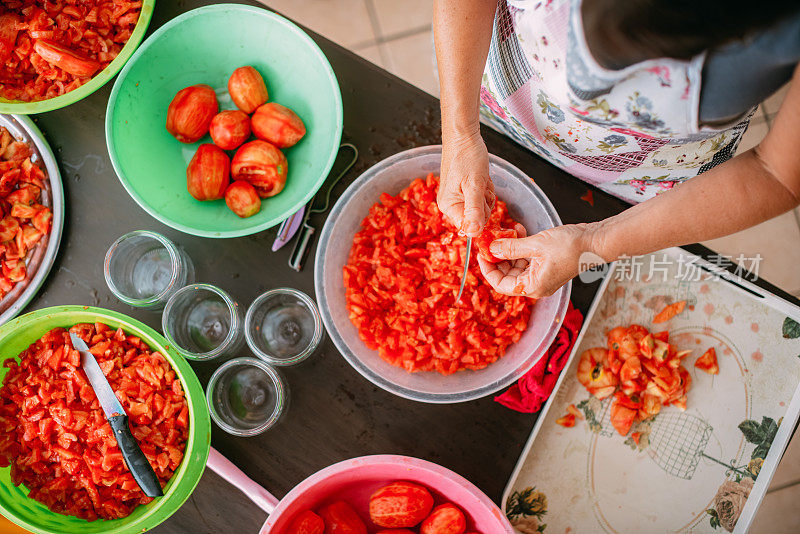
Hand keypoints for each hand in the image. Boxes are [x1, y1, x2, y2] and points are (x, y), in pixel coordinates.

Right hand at [438, 131, 494, 236]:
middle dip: (484, 204)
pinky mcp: (464, 190)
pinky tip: (481, 178)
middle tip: (482, 187)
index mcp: (448, 206)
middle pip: (476, 219)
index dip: (480, 218)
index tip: (482, 200)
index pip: (468, 227)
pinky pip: (479, 199)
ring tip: (481, 180)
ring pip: (480, 208)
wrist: (464, 136)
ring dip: (486, 195)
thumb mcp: (474, 185)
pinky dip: (484, 189)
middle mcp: (450, 204)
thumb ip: (474, 210)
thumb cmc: (467, 157)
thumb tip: (473, 234)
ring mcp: (457, 197)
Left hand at [478, 223, 598, 297]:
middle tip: (491, 240)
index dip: (488, 270)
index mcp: (533, 286)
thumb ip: (511, 248)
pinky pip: (527, 258)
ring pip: (516, 265)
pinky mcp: (546, 265)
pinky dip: (521, 246)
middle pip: (507, 275)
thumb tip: (491, 249)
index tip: (482, 254)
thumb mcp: (536, 245)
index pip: (501, 285)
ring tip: (507, 232)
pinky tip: (519, 231)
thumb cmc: (571, 246)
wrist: (596, 241)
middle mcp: (536, 284)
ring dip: (509, 249)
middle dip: (498, 257)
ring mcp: (542, 275)